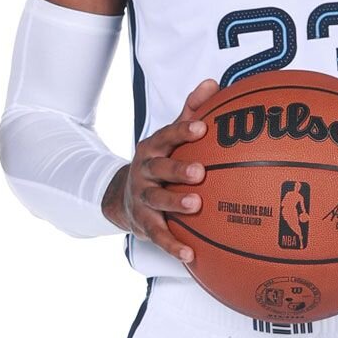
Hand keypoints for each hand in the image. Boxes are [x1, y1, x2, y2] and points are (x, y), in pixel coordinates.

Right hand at [103, 78, 219, 262]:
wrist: (123, 196)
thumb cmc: (160, 162)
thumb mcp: (170, 137)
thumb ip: (191, 112)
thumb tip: (214, 83)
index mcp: (153, 148)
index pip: (168, 136)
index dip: (183, 131)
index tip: (202, 127)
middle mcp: (144, 171)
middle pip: (159, 168)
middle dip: (177, 169)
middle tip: (199, 172)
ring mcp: (142, 197)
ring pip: (157, 200)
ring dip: (175, 203)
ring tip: (195, 206)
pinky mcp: (143, 223)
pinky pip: (159, 235)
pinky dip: (173, 245)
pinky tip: (190, 254)